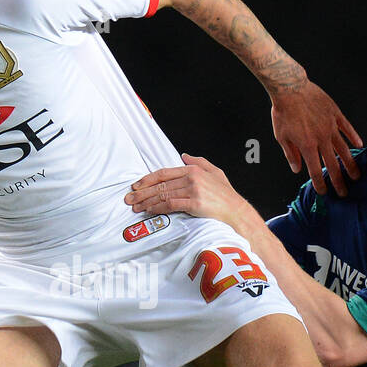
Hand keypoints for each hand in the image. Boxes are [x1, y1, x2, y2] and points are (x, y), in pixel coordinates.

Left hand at [125, 154, 250, 228]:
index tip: (136, 185)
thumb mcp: (215, 172)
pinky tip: (150, 210)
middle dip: (142, 192)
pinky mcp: (194, 203)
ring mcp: (192, 190)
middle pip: (160, 184)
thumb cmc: (227, 195)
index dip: (147, 179)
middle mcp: (191, 178)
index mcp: (193, 170)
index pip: (164, 173)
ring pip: (163, 195)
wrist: (236, 211)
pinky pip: (170, 205)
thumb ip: (199, 162)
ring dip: (146, 202)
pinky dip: (158, 208)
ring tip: (135, 206)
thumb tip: (184, 155)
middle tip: (129, 198)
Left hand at [270, 81, 362, 195]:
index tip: (324, 192)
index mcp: (307, 146)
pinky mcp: (335, 114)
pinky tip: (359, 145)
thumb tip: (297, 169)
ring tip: (356, 175)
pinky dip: (353, 137)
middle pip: (333, 164)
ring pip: (343, 149)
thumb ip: (291, 154)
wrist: (290, 88)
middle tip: (344, 192)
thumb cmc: (283, 112)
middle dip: (339, 180)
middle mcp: (321, 139)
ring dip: (350, 164)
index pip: (315, 171)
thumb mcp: (281, 136)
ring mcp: (330, 126)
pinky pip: (347, 128)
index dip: (320, 183)